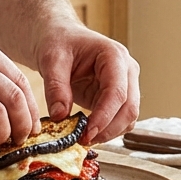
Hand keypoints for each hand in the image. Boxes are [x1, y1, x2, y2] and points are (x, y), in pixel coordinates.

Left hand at [37, 25, 139, 144]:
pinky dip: (107, 130)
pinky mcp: (118, 97)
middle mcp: (126, 71)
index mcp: (114, 56)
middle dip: (108, 129)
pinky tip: (87, 133)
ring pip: (128, 118)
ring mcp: (126, 85)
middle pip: (129, 108)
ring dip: (109, 132)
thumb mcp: (51, 60)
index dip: (105, 116)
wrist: (60, 38)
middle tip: (83, 141)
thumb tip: (59, 116)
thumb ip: (55, 87)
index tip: (88, 134)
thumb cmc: (59, 42)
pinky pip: (120, 120)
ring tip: (83, 139)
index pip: (117, 92)